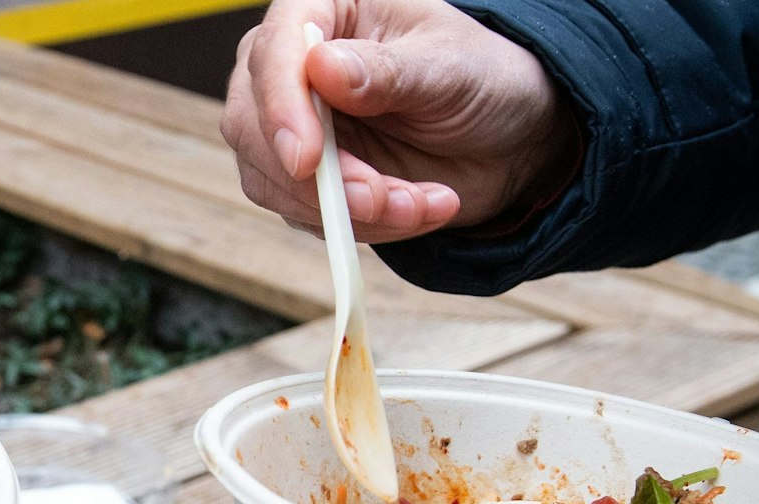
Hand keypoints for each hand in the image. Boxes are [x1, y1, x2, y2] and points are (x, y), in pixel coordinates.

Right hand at [222, 0, 578, 240]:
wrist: (507, 138)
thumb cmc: (481, 79)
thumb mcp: (449, 68)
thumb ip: (387, 72)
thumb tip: (321, 68)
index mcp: (324, 11)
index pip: (274, 51)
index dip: (282, 107)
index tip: (308, 159)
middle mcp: (292, 67)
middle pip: (251, 124)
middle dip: (316, 177)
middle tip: (380, 198)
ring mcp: (291, 127)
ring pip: (272, 180)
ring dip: (347, 210)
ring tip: (420, 204)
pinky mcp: (302, 180)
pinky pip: (304, 215)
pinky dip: (361, 226)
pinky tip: (417, 209)